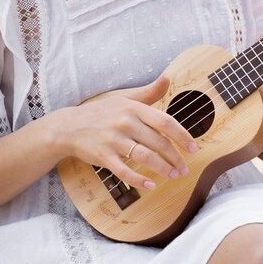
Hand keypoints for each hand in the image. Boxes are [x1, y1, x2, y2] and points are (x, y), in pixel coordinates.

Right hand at [57, 74, 197, 190]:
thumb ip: (148, 92)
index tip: (193, 148)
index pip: (164, 122)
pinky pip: (124, 171)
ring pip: (144, 157)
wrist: (69, 126)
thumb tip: (168, 78)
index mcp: (133, 108)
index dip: (182, 136)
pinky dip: (138, 180)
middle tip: (184, 168)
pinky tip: (150, 185)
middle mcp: (125, 122)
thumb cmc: (101, 112)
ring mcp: (113, 140)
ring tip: (173, 175)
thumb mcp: (124, 98)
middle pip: (158, 142)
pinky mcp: (103, 156)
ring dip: (162, 169)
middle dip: (175, 157)